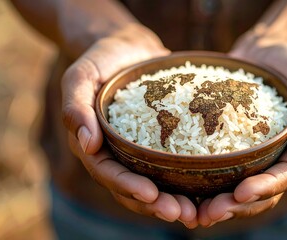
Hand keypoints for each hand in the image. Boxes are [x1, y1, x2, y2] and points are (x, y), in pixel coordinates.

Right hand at [61, 24, 196, 227]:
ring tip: (199, 212)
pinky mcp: (162, 142)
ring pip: (156, 182)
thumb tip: (86, 143)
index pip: (108, 173)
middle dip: (157, 204)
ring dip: (175, 200)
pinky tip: (210, 187)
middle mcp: (118, 153)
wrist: (130, 48)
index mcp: (94, 146)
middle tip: (183, 214)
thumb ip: (76, 107)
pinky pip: (174, 164)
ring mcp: (140, 150)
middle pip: (134, 188)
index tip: (151, 194)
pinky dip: (189, 179)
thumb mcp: (81, 76)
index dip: (127, 187)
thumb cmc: (102, 59)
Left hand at [198, 42, 286, 226]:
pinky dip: (204, 183)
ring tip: (194, 212)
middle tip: (209, 213)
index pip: (285, 176)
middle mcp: (273, 158)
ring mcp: (251, 155)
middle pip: (259, 192)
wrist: (264, 53)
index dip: (265, 188)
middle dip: (236, 206)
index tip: (241, 192)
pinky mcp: (229, 147)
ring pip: (236, 188)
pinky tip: (183, 190)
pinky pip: (218, 169)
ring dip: (218, 204)